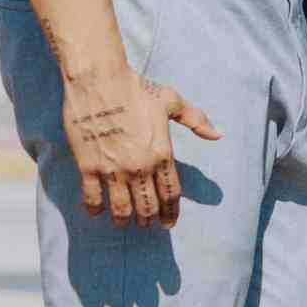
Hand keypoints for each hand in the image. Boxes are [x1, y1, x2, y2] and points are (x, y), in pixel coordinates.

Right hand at [61, 64, 221, 228]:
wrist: (99, 81)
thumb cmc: (137, 89)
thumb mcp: (172, 101)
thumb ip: (196, 120)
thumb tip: (218, 135)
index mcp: (162, 153)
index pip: (171, 193)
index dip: (171, 211)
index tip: (169, 222)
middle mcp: (140, 166)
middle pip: (148, 205)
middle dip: (149, 219)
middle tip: (147, 225)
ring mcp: (113, 169)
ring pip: (121, 208)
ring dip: (124, 220)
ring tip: (125, 223)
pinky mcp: (88, 167)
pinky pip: (92, 199)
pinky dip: (95, 210)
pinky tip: (97, 212)